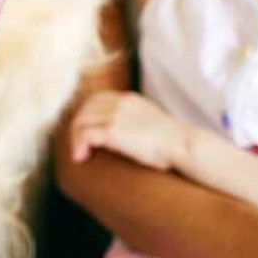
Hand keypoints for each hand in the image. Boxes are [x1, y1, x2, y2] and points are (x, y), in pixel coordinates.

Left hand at [69, 91, 187, 169]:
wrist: (182, 144)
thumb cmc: (174, 142)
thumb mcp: (153, 121)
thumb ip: (137, 120)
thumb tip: (127, 134)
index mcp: (129, 99)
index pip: (96, 99)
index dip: (87, 115)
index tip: (86, 131)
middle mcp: (119, 103)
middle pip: (84, 110)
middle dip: (78, 128)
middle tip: (80, 146)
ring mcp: (115, 116)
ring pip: (80, 122)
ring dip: (75, 139)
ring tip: (80, 155)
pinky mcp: (113, 131)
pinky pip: (85, 134)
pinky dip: (78, 146)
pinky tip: (82, 158)